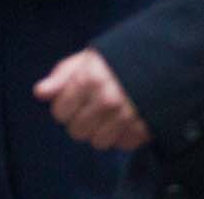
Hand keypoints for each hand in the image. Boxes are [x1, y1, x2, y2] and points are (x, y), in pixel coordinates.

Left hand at [36, 48, 151, 150]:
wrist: (164, 59)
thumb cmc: (120, 58)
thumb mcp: (88, 58)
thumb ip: (62, 76)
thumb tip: (39, 93)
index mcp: (89, 79)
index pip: (60, 113)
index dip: (64, 107)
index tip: (72, 101)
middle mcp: (107, 100)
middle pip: (78, 132)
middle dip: (80, 121)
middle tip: (91, 108)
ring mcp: (128, 116)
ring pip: (99, 143)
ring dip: (101, 132)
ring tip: (108, 115)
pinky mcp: (146, 128)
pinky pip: (123, 145)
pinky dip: (122, 136)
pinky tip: (125, 120)